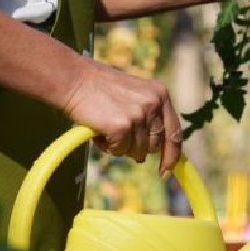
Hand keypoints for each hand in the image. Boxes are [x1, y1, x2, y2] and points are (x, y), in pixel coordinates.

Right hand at [60, 59, 182, 174]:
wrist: (74, 80)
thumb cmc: (100, 88)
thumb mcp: (135, 94)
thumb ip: (149, 116)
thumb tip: (154, 150)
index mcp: (160, 94)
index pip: (175, 132)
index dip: (172, 155)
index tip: (166, 171)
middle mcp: (154, 103)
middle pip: (155, 146)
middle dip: (138, 148)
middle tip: (119, 135)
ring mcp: (139, 115)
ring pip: (137, 151)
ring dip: (120, 146)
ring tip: (106, 127)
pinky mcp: (122, 127)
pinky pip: (119, 151)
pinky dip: (108, 146)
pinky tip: (99, 131)